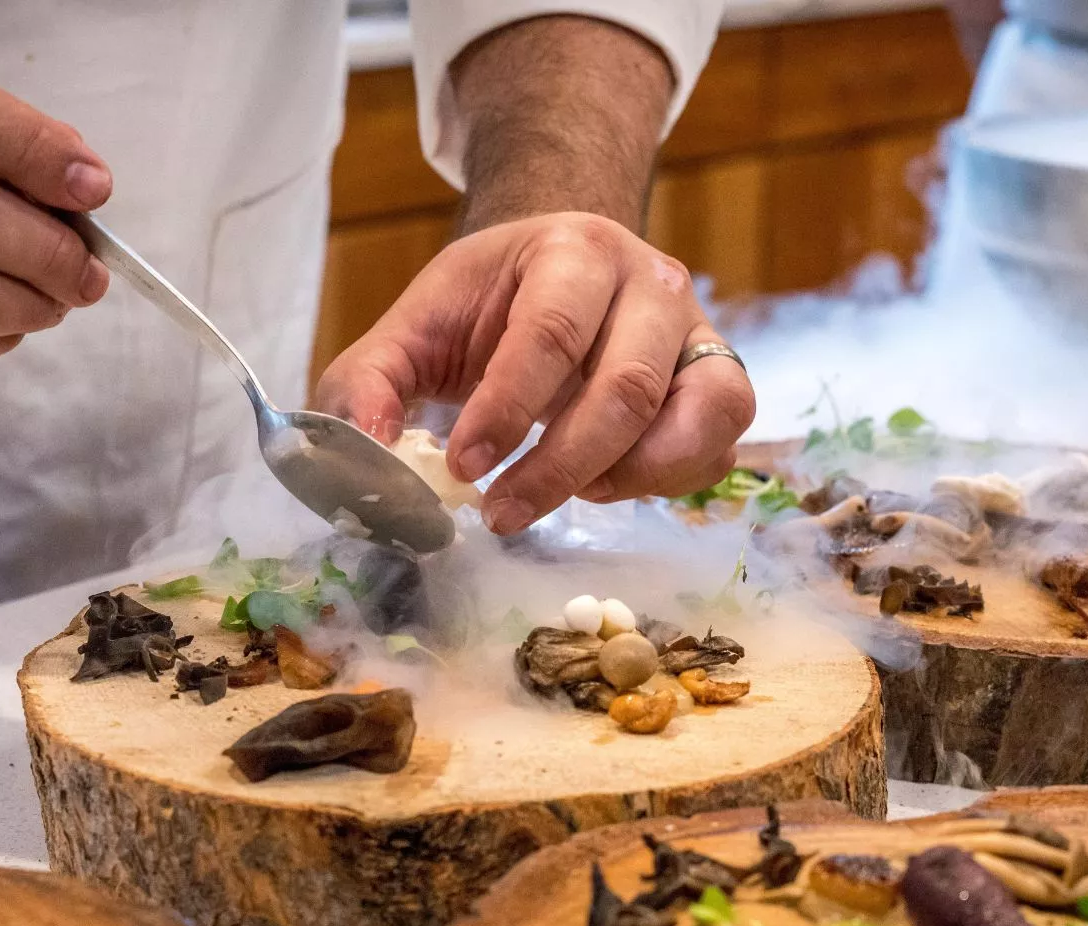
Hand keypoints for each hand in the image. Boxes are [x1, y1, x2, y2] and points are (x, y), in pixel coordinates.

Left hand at [315, 212, 754, 533]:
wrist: (564, 270)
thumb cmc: (490, 304)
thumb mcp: (416, 326)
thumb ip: (370, 382)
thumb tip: (366, 452)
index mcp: (573, 250)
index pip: (549, 332)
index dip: (507, 410)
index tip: (464, 469)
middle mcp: (652, 283)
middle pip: (626, 387)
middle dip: (559, 466)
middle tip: (501, 514)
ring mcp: (699, 332)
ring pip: (695, 417)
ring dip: (626, 478)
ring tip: (566, 496)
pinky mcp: (721, 382)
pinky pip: (718, 446)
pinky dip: (666, 482)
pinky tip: (606, 484)